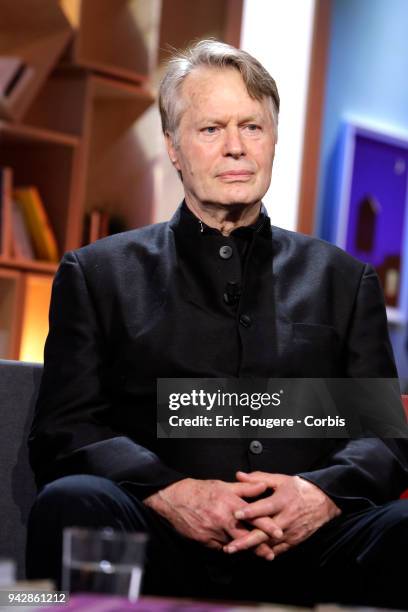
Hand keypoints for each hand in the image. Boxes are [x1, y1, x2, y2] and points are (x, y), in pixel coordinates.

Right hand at [143, 477, 281, 553]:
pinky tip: (232, 548)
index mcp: (230, 503)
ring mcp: (213, 531)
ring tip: (255, 554)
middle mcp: (223, 519)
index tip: (279, 533)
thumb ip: (245, 488)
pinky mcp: (204, 540)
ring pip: (232, 544)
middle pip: (245, 536)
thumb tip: (263, 486)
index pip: (253, 516)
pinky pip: (219, 547)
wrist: (176, 499)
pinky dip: (227, 547)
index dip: (267, 526)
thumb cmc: (201, 490)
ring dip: (243, 549)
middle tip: (270, 554)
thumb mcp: (224, 486)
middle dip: (259, 547)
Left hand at [223, 471, 340, 558]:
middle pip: (264, 532)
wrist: (324, 501)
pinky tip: (252, 554)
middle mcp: (286, 518)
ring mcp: (291, 532)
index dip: (250, 511)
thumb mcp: (281, 479)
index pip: (265, 507)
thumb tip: (239, 475)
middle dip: (246, 541)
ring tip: (235, 551)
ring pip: (269, 544)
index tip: (236, 515)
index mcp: (282, 501)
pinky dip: (265, 552)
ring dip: (252, 549)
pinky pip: (278, 550)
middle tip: (230, 547)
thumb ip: (258, 479)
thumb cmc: (300, 489)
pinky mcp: (294, 541)